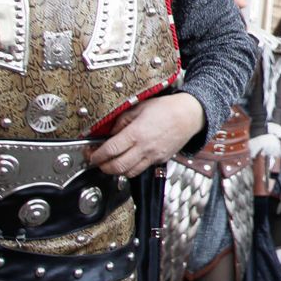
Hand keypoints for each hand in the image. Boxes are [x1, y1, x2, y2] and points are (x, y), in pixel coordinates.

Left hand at [87, 93, 203, 176]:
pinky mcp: (160, 160)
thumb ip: (121, 121)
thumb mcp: (139, 107)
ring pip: (128, 173)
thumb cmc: (166, 108)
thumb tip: (110, 133)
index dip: (96, 156)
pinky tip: (128, 161)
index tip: (91, 155)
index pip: (110, 150)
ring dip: (116, 171)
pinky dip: (131, 169)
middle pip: (117, 167)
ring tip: (111, 163)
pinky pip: (141, 169)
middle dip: (103, 167)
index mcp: (136, 133)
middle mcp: (144, 148)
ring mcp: (153, 156)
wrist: (189, 115)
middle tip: (97, 161)